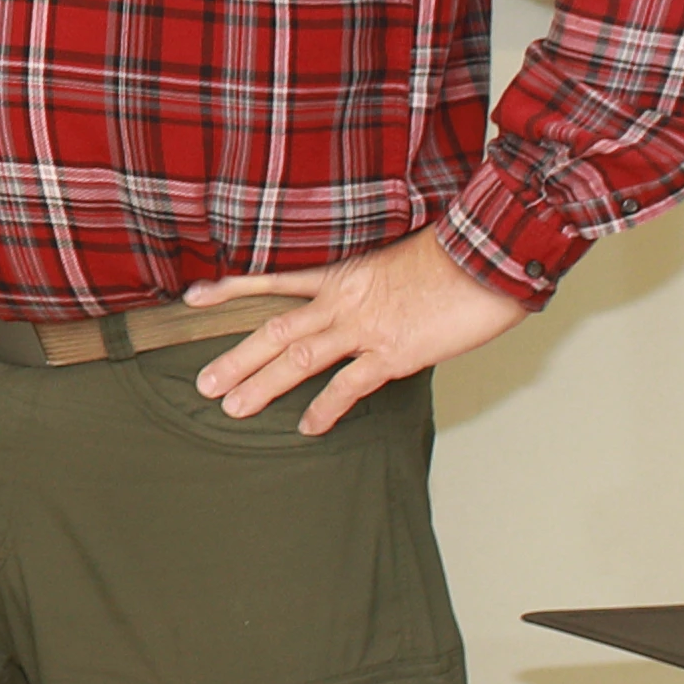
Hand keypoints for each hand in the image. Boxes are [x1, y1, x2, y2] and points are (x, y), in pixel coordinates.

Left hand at [186, 232, 524, 435]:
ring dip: (263, 384)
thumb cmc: (453, 258)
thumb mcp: (398, 261)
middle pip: (275, 329)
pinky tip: (307, 426)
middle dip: (237, 357)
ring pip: (299, 357)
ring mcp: (365, 327)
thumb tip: (360, 302)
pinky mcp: (394, 352)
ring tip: (232, 407)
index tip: (193, 298)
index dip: (231, 289)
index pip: (273, 280)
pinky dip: (325, 408)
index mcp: (341, 275)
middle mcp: (343, 301)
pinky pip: (349, 385)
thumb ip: (370, 285)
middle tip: (203, 383)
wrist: (489, 256)